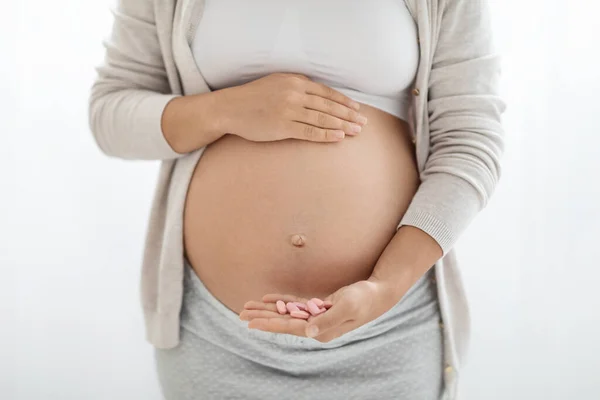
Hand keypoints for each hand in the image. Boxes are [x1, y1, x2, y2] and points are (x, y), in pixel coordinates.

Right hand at [221, 73, 367, 142]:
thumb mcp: (277, 82)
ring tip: (357, 131)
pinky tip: (339, 137)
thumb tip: (317, 92)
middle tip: (364, 123)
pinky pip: (310, 131)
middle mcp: (294, 94)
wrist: (230, 108)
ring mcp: (289, 111)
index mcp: (295, 81)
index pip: (326, 93)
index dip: (344, 102)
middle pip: (328, 106)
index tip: (357, 109)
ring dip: (342, 125)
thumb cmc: (253, 97)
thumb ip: (297, 85)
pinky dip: (326, 134)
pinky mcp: (283, 127)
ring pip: (322, 118)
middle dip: (349, 115)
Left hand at [239, 277, 401, 342]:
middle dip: (262, 317)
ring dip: (268, 309)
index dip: (268, 324)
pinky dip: (282, 302)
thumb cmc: (364, 300)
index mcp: (321, 331)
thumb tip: (306, 332)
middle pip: (283, 321)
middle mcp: (316, 327)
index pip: (289, 327)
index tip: (250, 323)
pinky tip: (269, 299)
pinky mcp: (319, 308)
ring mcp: (317, 318)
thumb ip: (326, 320)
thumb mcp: (346, 308)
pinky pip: (296, 306)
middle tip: (241, 314)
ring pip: (287, 313)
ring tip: (249, 307)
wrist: (378, 294)